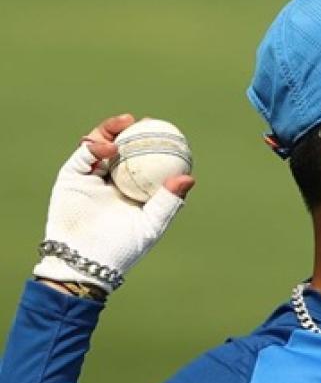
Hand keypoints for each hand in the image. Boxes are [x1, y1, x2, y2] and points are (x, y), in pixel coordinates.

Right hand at [32, 114, 195, 292]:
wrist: (86, 261)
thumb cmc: (123, 247)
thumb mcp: (152, 224)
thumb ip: (169, 201)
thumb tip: (188, 177)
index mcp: (133, 188)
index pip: (145, 160)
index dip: (156, 144)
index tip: (171, 132)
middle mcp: (112, 179)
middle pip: (122, 147)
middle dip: (134, 130)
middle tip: (150, 121)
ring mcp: (90, 177)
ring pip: (100, 146)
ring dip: (112, 130)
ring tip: (128, 122)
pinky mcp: (70, 177)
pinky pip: (83, 157)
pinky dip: (95, 147)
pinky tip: (110, 146)